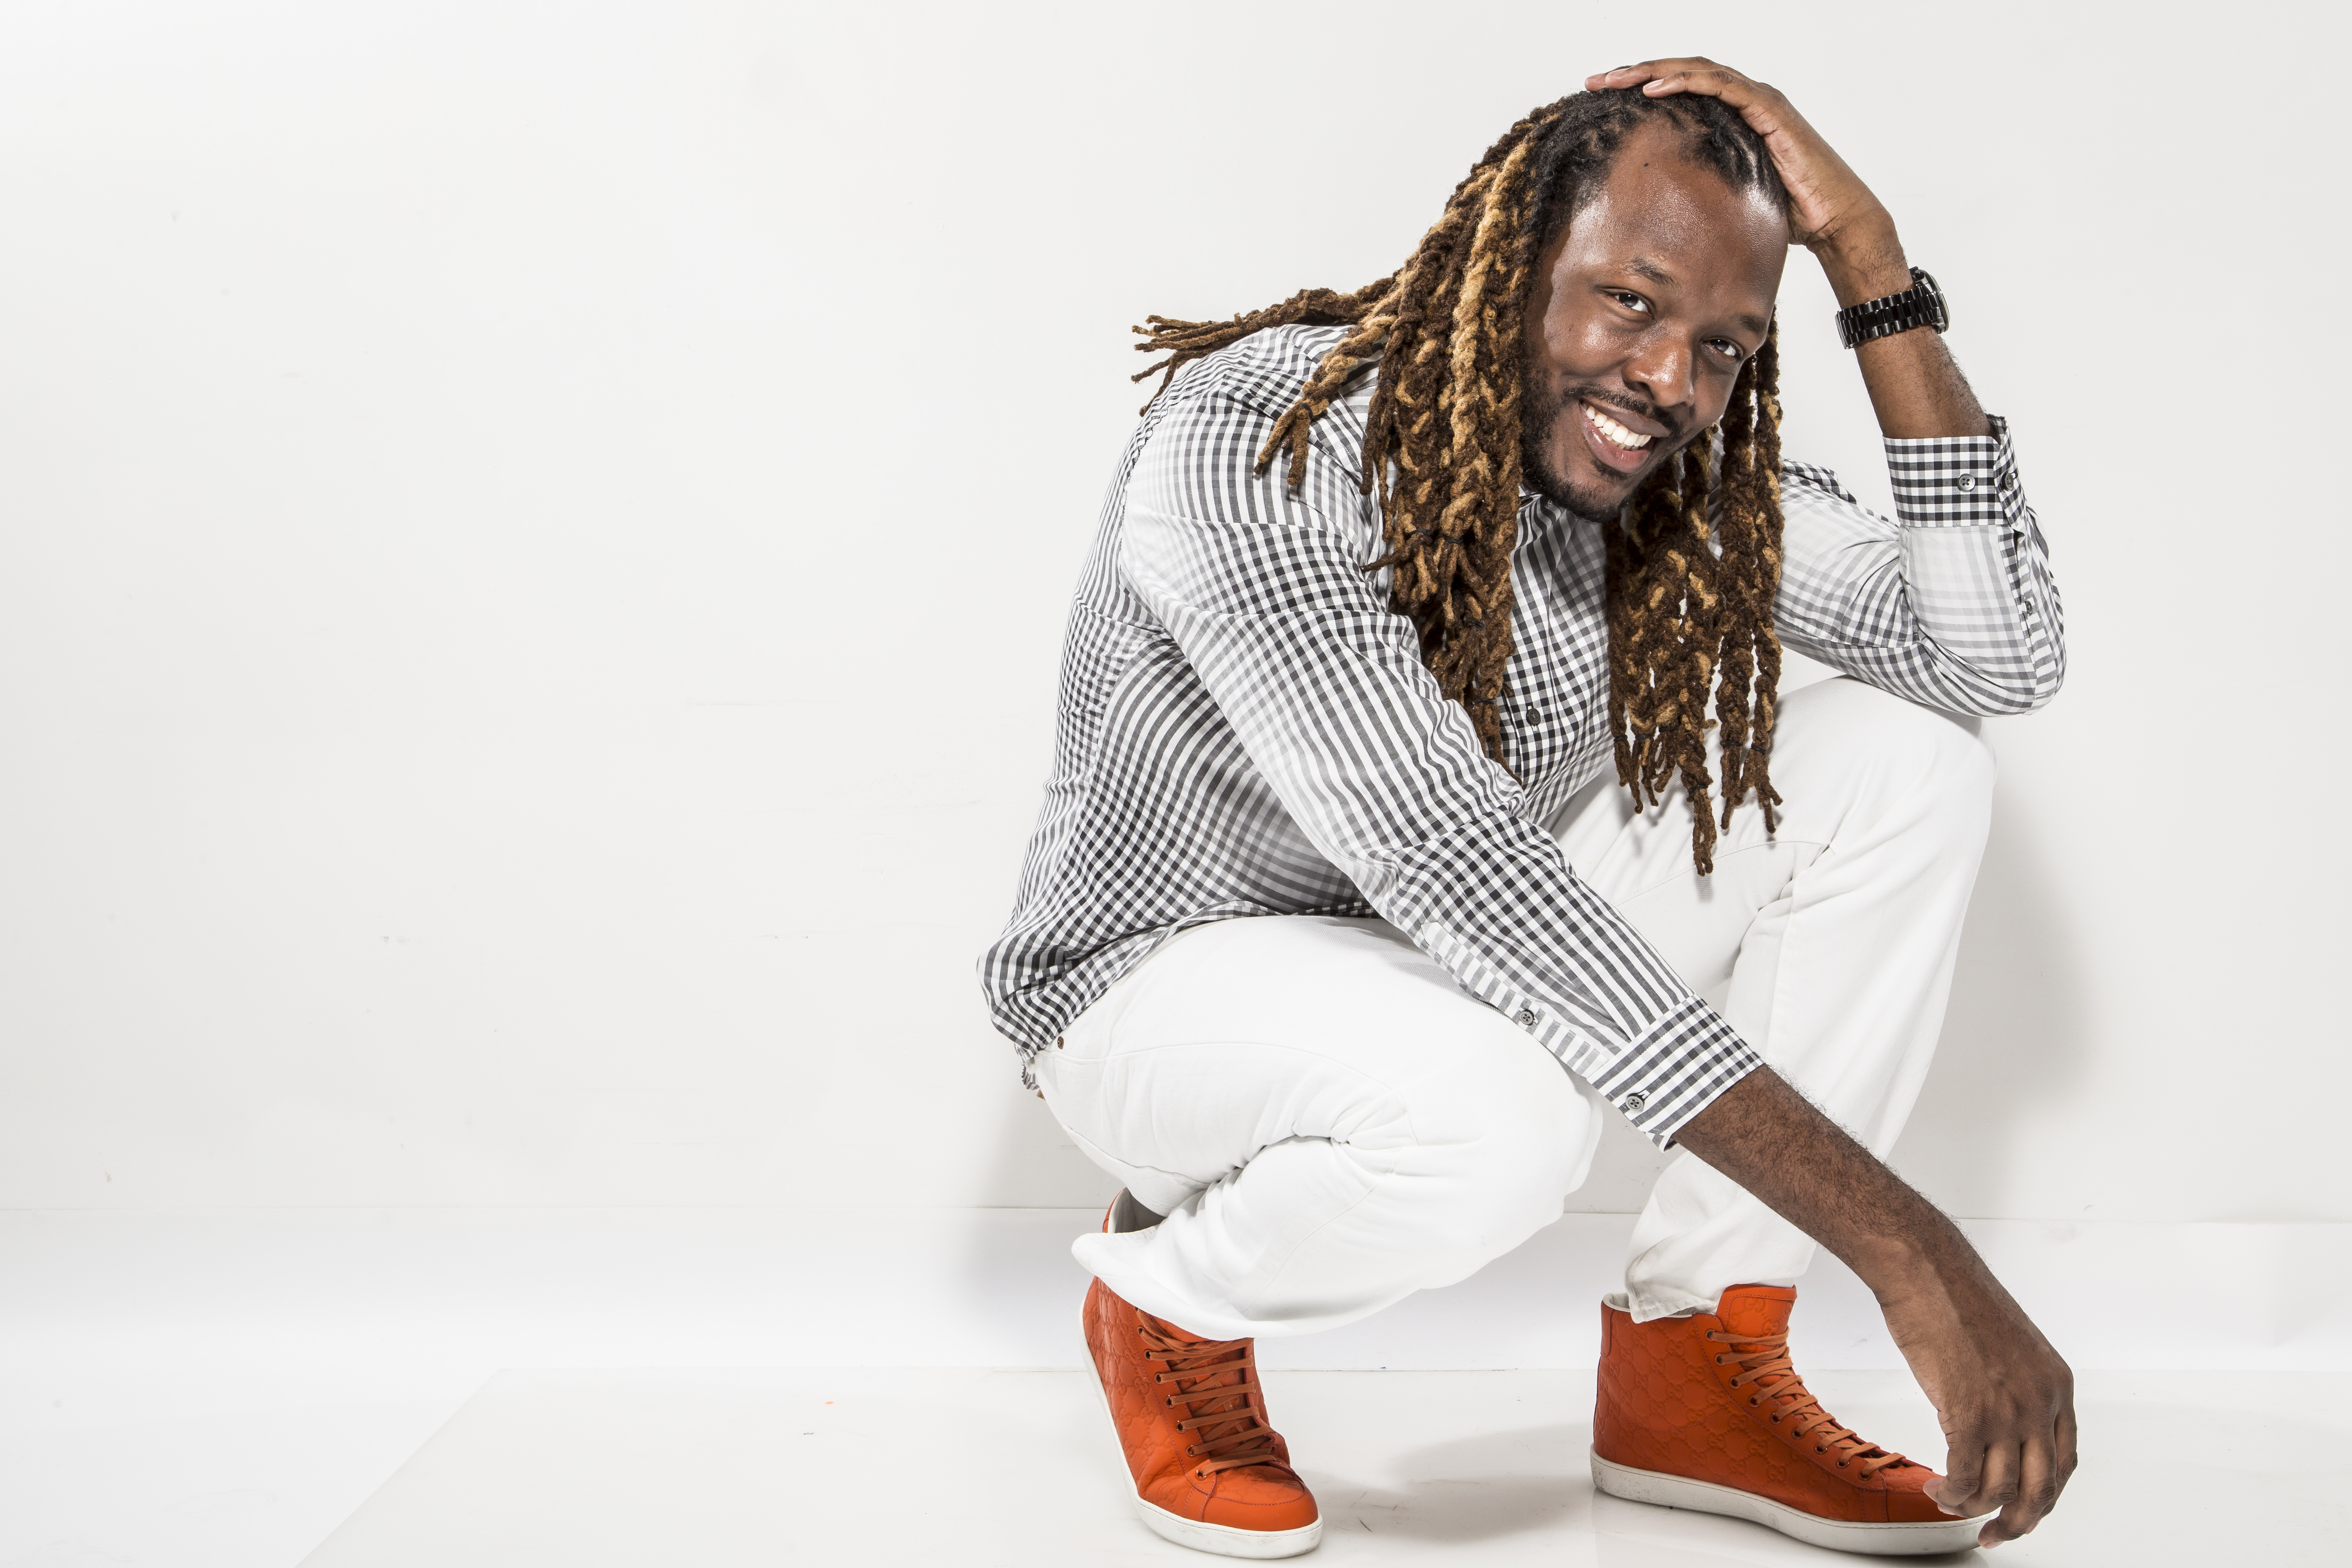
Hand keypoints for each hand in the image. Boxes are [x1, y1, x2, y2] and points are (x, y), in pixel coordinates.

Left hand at [1583, 59, 1906, 300]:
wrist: (1832, 221)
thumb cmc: (1783, 214)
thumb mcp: (1725, 199)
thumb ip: (1696, 192)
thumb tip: (1655, 217)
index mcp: (1731, 116)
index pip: (1679, 89)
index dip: (1639, 87)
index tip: (1600, 98)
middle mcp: (1743, 98)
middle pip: (1681, 72)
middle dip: (1635, 72)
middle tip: (1595, 80)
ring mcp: (1758, 100)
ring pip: (1697, 71)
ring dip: (1653, 70)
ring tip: (1616, 78)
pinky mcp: (1770, 109)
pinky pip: (1723, 86)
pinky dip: (1687, 82)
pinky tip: (1654, 88)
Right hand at [1875, 1264, 2079, 1546]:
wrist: (1926, 1269)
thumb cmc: (1956, 1296)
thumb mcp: (2009, 1347)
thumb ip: (2014, 1389)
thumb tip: (1996, 1427)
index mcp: (2056, 1385)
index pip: (2064, 1464)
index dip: (2044, 1498)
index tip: (2022, 1512)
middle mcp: (2040, 1402)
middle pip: (2042, 1490)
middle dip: (2018, 1522)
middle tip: (1996, 1536)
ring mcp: (2006, 1409)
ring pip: (2001, 1488)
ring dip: (1973, 1507)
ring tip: (1949, 1501)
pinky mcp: (1968, 1411)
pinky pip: (1965, 1475)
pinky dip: (1951, 1492)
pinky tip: (1938, 1488)